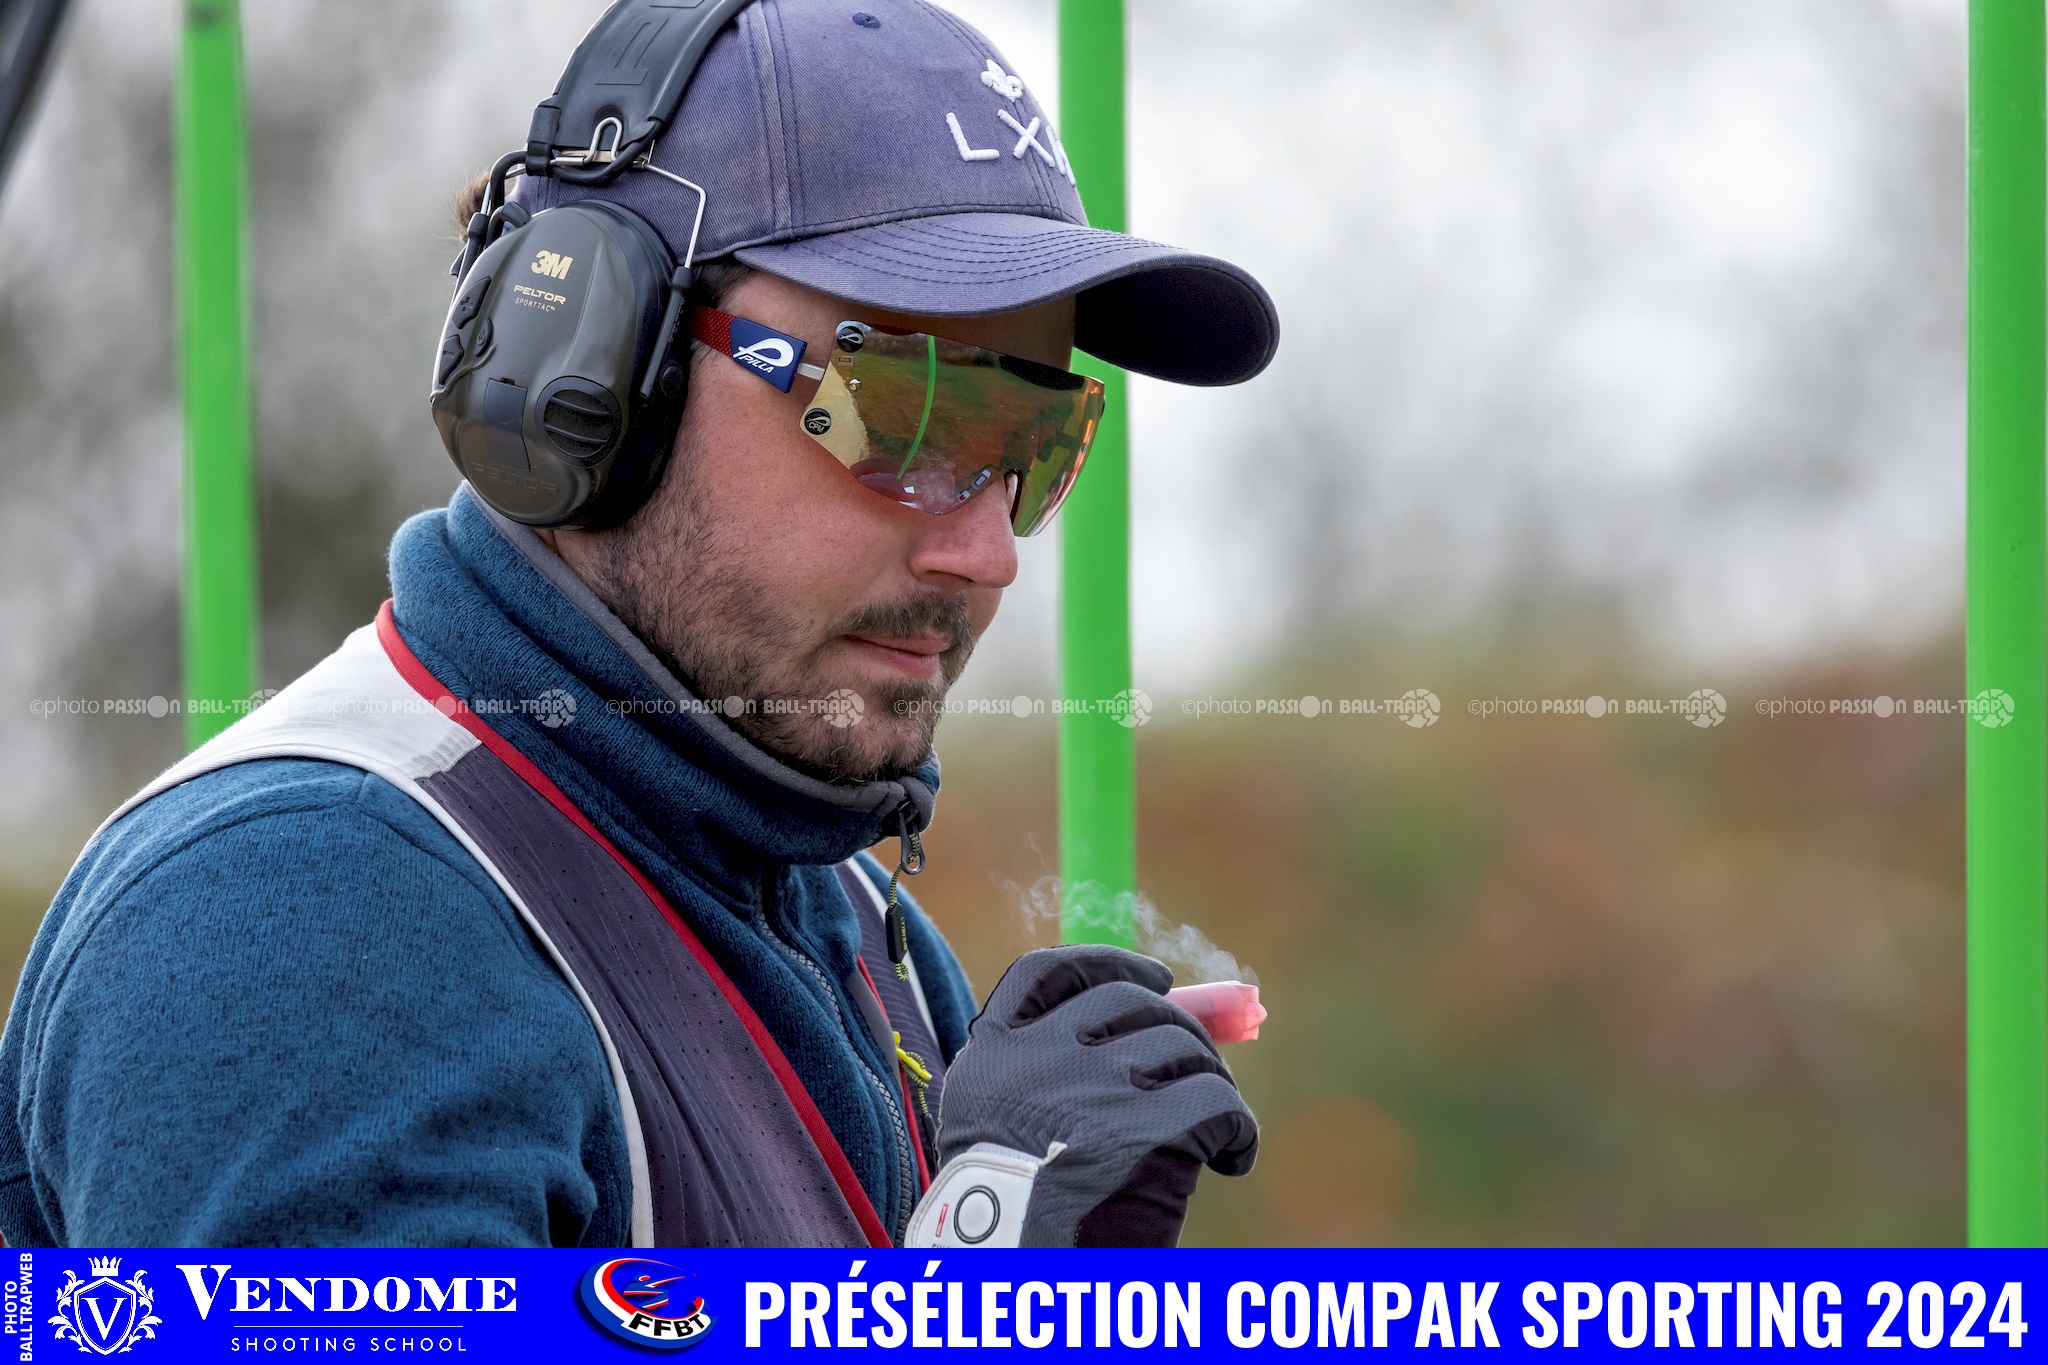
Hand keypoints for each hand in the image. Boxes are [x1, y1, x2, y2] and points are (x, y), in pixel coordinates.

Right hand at [905, 945, 1257, 1247]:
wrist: (1017, 1287)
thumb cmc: (1018, 1228)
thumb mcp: (1000, 1138)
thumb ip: (1045, 1080)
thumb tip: (1154, 1025)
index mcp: (992, 1059)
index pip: (1047, 972)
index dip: (1110, 963)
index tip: (1154, 976)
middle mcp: (1040, 1059)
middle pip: (1131, 1001)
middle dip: (1179, 1027)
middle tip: (1199, 1066)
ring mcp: (1094, 1088)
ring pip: (1184, 1048)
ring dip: (1210, 1082)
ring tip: (1211, 1134)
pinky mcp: (1146, 1129)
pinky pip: (1220, 1102)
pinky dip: (1238, 1131)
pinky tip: (1230, 1160)